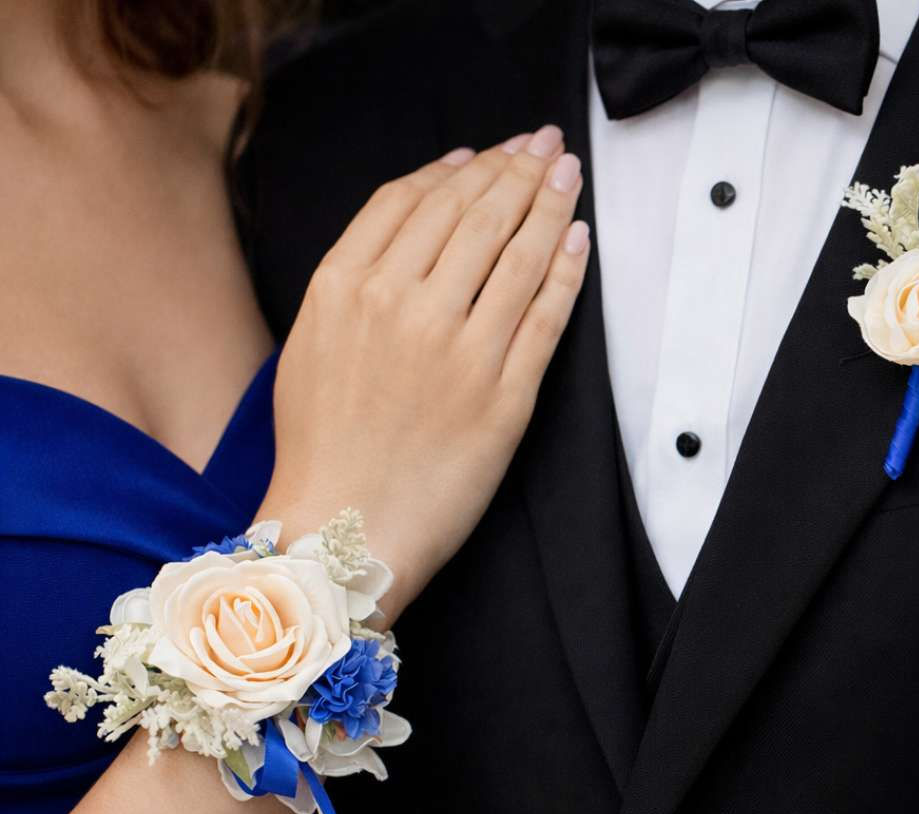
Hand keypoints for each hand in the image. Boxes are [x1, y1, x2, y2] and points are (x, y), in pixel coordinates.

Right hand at [259, 126, 588, 622]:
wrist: (343, 532)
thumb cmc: (321, 448)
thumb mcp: (309, 346)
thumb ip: (351, 279)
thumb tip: (407, 224)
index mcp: (346, 287)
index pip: (414, 200)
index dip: (460, 167)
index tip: (487, 153)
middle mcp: (403, 306)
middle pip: (472, 213)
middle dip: (516, 167)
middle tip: (544, 144)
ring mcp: (458, 351)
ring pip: (515, 252)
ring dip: (548, 203)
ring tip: (566, 174)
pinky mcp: (505, 396)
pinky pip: (545, 316)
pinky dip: (566, 271)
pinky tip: (578, 239)